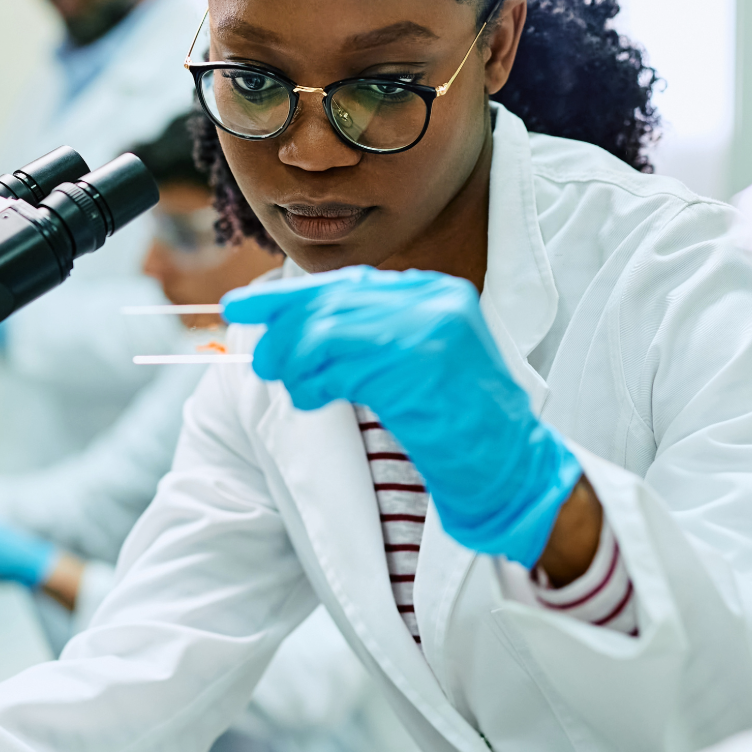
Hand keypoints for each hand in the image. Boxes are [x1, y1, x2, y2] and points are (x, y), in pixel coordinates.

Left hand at [222, 267, 582, 567]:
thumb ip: (367, 336)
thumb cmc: (458, 425)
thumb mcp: (414, 363)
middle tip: (262, 362)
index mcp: (435, 291)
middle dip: (285, 331)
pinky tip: (313, 398)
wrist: (510, 467)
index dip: (288, 296)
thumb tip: (290, 328)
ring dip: (297, 364)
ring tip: (294, 388)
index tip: (240, 307)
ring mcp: (431, 327)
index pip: (346, 283)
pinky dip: (315, 383)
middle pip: (332, 301)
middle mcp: (434, 299)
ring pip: (330, 332)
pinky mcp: (421, 363)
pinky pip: (344, 365)